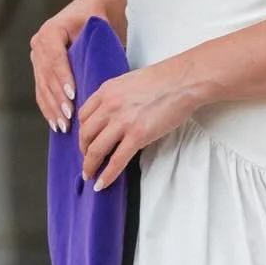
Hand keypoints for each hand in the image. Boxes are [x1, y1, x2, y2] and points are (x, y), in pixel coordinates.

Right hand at [30, 0, 121, 133]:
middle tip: (69, 117)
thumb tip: (96, 70)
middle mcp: (39, 43)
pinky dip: (48, 108)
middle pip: (47, 76)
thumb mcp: (98, 27)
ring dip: (52, 108)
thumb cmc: (99, 20)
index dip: (63, 78)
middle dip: (58, 98)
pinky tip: (55, 124)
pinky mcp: (39, 69)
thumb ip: (93, 45)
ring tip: (63, 126)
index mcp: (51, 30)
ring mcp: (37, 57)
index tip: (72, 95)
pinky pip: (41, 91)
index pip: (55, 58)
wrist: (91, 12)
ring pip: (42, 86)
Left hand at [76, 62, 199, 190]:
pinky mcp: (138, 135)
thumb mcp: (129, 82)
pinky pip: (117, 161)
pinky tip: (102, 184)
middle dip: (83, 151)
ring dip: (89, 166)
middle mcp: (109, 106)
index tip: (85, 141)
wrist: (183, 81)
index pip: (83, 116)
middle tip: (87, 160)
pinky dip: (107, 175)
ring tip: (90, 175)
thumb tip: (114, 117)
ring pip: (95, 150)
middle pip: (85, 134)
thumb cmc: (163, 80)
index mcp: (106, 91)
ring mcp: (123, 121)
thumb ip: (116, 98)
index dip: (82, 132)